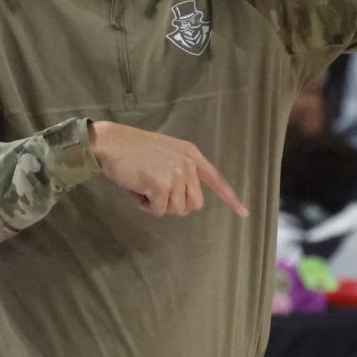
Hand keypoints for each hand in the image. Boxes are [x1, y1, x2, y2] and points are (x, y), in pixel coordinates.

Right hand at [89, 121, 248, 217]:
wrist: (111, 143)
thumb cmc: (134, 150)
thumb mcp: (166, 154)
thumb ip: (181, 171)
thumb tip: (185, 200)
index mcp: (192, 155)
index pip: (216, 180)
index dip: (231, 199)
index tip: (245, 213)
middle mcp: (188, 164)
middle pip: (194, 204)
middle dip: (175, 203)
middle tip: (156, 190)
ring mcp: (176, 174)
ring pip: (176, 210)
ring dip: (158, 204)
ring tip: (144, 185)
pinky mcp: (161, 185)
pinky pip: (159, 212)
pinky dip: (146, 207)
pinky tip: (137, 190)